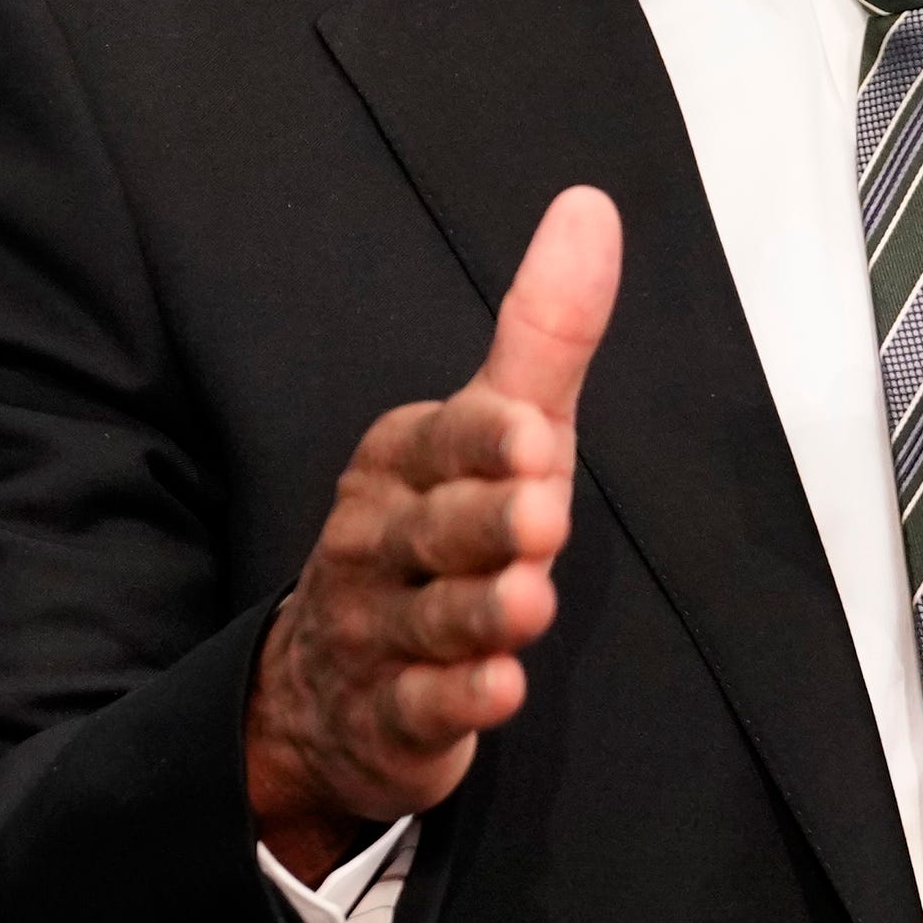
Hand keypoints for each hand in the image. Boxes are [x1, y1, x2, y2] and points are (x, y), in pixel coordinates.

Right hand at [247, 189, 619, 872]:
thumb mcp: (496, 428)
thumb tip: (591, 206)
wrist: (330, 683)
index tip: (538, 437)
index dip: (490, 443)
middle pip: (438, 530)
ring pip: (434, 620)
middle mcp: (377, 539)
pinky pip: (421, 706)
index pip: (446, 440)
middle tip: (543, 516)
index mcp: (401, 460)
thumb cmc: (440, 532)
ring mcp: (377, 630)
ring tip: (530, 604)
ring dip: (483, 612)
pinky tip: (499, 690)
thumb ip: (544, 334)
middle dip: (487, 524)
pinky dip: (461, 700)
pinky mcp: (392, 715)